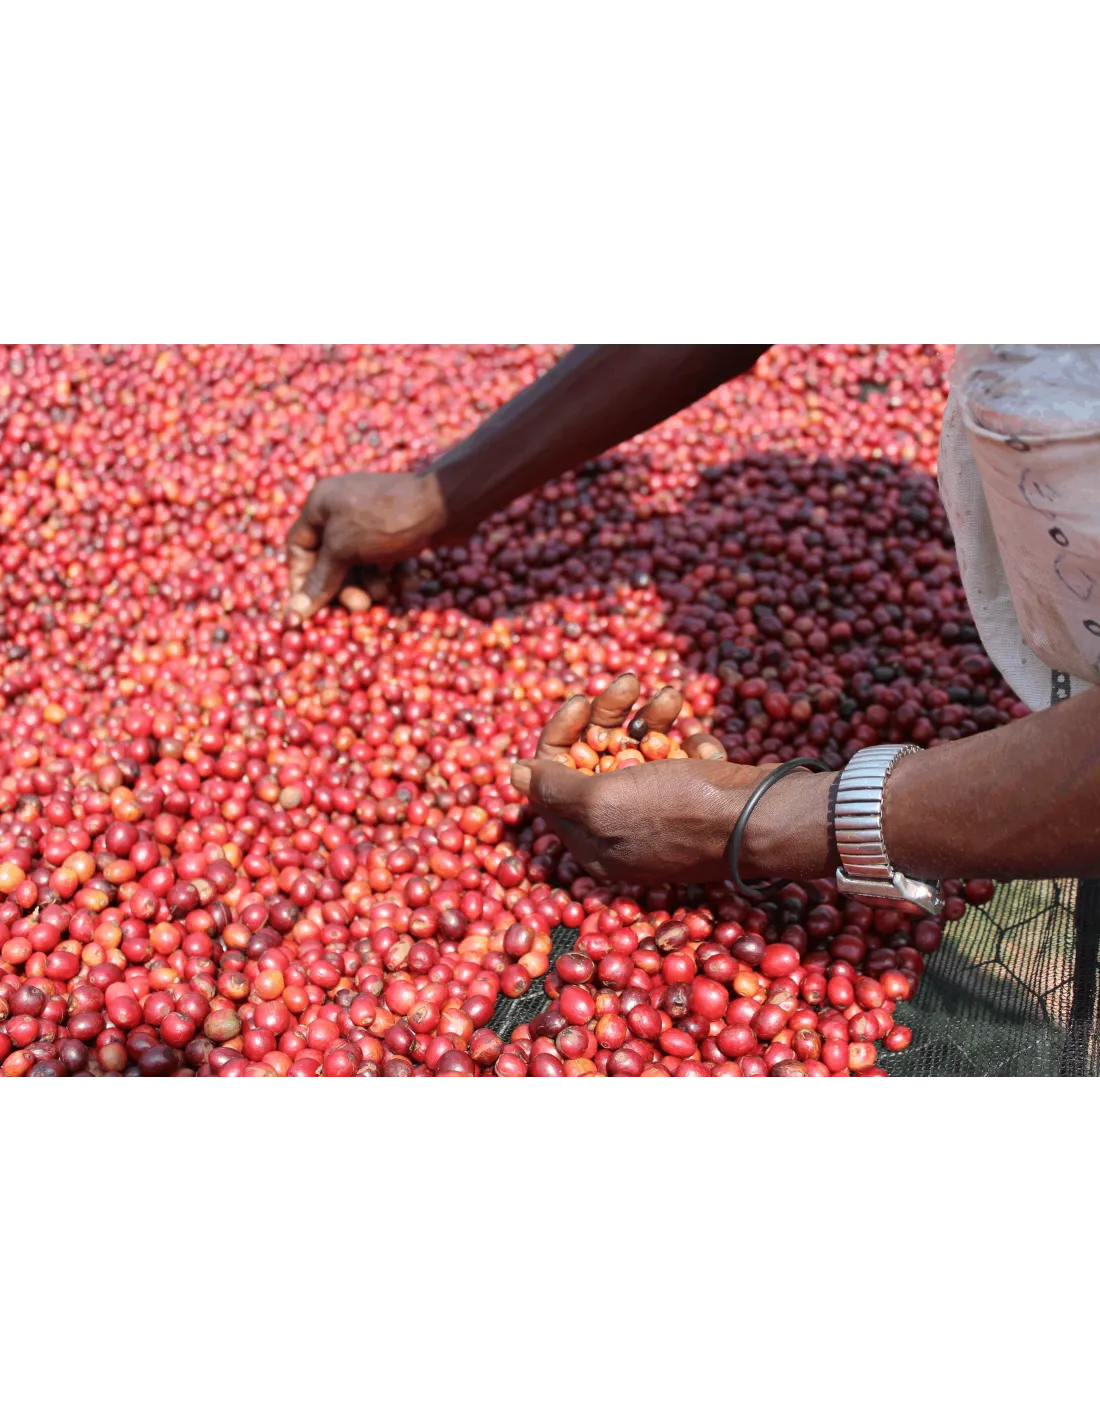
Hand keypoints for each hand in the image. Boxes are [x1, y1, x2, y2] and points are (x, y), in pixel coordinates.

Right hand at [284, 470, 448, 620]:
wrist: (444, 504)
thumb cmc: (384, 522)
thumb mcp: (344, 550)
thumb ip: (320, 581)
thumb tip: (292, 614)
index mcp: (320, 503)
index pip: (298, 547)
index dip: (301, 579)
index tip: (309, 609)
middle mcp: (341, 507)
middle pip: (330, 558)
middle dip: (343, 586)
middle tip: (358, 606)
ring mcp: (370, 517)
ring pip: (358, 562)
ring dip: (368, 584)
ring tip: (383, 594)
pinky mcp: (395, 528)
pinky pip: (381, 558)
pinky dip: (389, 573)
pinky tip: (403, 583)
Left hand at [510, 673, 836, 884]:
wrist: (763, 818)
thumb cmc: (676, 812)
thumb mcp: (600, 802)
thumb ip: (553, 788)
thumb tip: (514, 774)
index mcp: (593, 845)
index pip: (555, 781)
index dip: (561, 736)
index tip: (580, 702)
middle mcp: (624, 831)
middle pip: (596, 757)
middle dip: (611, 713)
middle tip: (629, 681)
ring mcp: (662, 812)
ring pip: (639, 748)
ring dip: (652, 716)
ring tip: (670, 696)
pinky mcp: (699, 796)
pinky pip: (679, 757)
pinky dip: (688, 742)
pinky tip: (704, 748)